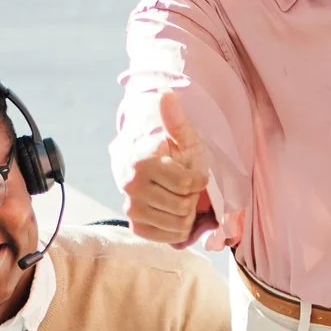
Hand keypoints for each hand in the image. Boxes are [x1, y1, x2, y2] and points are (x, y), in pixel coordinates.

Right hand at [117, 88, 209, 244]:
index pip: (188, 184)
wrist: (147, 168)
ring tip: (180, 199)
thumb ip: (175, 119)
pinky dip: (178, 229)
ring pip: (179, 224)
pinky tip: (174, 213)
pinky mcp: (136, 225)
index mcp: (142, 162)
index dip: (199, 180)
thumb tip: (166, 93)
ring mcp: (131, 207)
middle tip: (186, 188)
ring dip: (187, 214)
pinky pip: (168, 237)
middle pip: (184, 207)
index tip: (194, 173)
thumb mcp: (181, 136)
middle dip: (193, 198)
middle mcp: (131, 186)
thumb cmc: (171, 152)